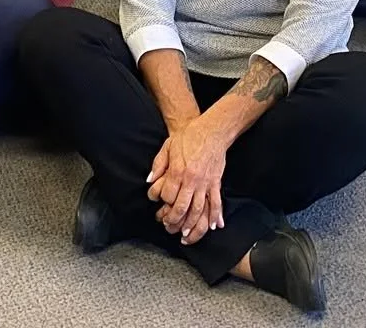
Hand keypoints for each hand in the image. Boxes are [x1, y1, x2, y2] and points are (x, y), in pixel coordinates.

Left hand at [147, 117, 228, 244]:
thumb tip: (150, 181)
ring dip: (192, 224)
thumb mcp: (168, 147)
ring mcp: (206, 182)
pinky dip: (215, 216)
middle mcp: (192, 180)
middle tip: (170, 228)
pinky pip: (216, 202)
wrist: (211, 130)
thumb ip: (158, 165)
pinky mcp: (216, 182)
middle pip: (182, 207)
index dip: (162, 204)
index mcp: (178, 171)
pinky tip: (213, 226)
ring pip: (199, 209)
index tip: (159, 208)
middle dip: (175, 221)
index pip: (168, 195)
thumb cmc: (189, 137)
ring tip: (186, 234)